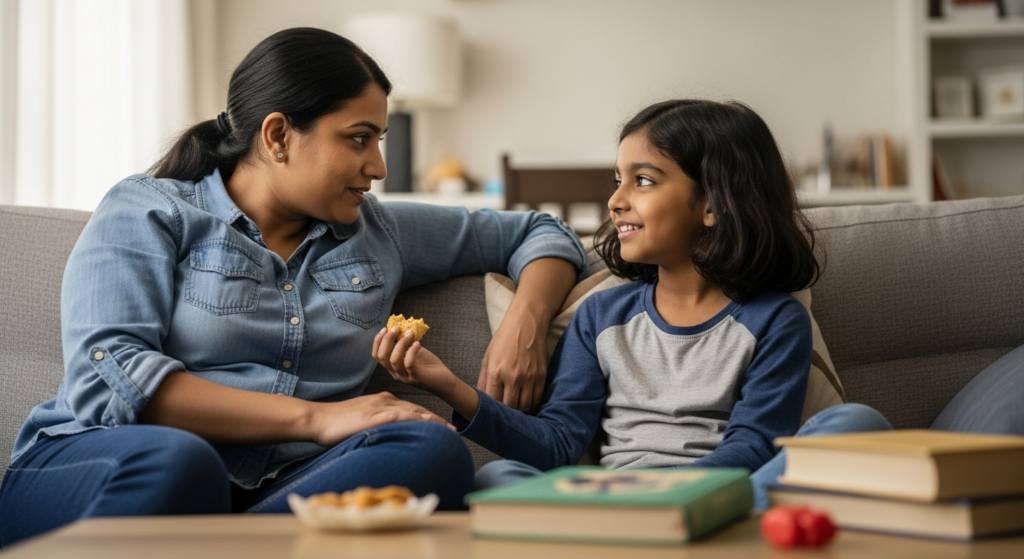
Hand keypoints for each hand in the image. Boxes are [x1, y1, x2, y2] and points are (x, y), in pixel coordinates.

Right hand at [308, 391, 452, 446]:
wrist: (318, 419)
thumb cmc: (335, 423)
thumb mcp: (360, 420)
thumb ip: (375, 423)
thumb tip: (386, 434)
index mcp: (382, 401)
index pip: (410, 408)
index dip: (427, 416)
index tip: (441, 425)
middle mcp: (384, 401)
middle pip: (416, 409)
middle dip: (435, 419)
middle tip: (453, 429)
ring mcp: (379, 407)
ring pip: (411, 412)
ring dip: (432, 420)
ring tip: (448, 430)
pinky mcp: (373, 415)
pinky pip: (398, 416)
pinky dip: (414, 418)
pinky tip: (426, 422)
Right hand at [373, 327, 459, 396]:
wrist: (445, 381)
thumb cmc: (429, 365)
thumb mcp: (414, 351)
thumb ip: (405, 343)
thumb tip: (400, 328)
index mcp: (393, 367)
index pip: (377, 355)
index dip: (378, 341)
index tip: (385, 328)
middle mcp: (396, 373)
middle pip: (382, 357)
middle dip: (386, 340)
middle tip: (397, 328)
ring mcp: (405, 377)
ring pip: (394, 360)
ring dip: (401, 343)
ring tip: (410, 334)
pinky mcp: (417, 378)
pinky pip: (409, 364)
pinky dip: (412, 352)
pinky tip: (418, 344)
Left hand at [477, 305, 548, 412]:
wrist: (526, 322)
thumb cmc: (504, 339)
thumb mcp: (487, 357)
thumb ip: (483, 380)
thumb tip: (481, 399)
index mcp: (496, 372)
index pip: (493, 403)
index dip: (492, 412)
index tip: (491, 414)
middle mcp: (513, 377)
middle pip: (510, 408)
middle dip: (506, 414)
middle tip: (504, 416)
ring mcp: (529, 377)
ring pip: (525, 407)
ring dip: (520, 412)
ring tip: (515, 412)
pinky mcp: (541, 375)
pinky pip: (537, 398)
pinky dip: (532, 405)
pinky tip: (527, 404)